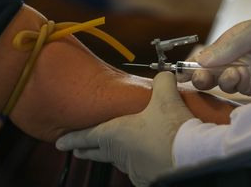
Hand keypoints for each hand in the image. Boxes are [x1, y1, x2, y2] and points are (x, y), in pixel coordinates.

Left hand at [56, 72, 193, 186]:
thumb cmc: (172, 128)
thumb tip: (164, 74)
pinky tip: (145, 158)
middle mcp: (120, 154)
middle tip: (77, 151)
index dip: (71, 139)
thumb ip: (162, 82)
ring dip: (115, 155)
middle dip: (86, 151)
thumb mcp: (165, 97)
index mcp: (116, 134)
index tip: (59, 143)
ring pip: (119, 161)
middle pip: (97, 152)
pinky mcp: (149, 179)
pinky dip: (138, 163)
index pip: (85, 137)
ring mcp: (134, 169)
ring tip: (116, 151)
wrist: (191, 156)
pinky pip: (139, 169)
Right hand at [178, 12, 250, 96]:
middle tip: (196, 77)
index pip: (205, 55)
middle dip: (198, 76)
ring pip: (220, 82)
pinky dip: (231, 85)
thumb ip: (230, 45)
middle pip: (209, 72)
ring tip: (219, 74)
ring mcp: (245, 75)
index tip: (180, 70)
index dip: (192, 63)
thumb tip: (202, 59)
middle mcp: (234, 60)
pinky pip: (237, 89)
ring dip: (215, 80)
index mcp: (231, 44)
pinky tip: (234, 77)